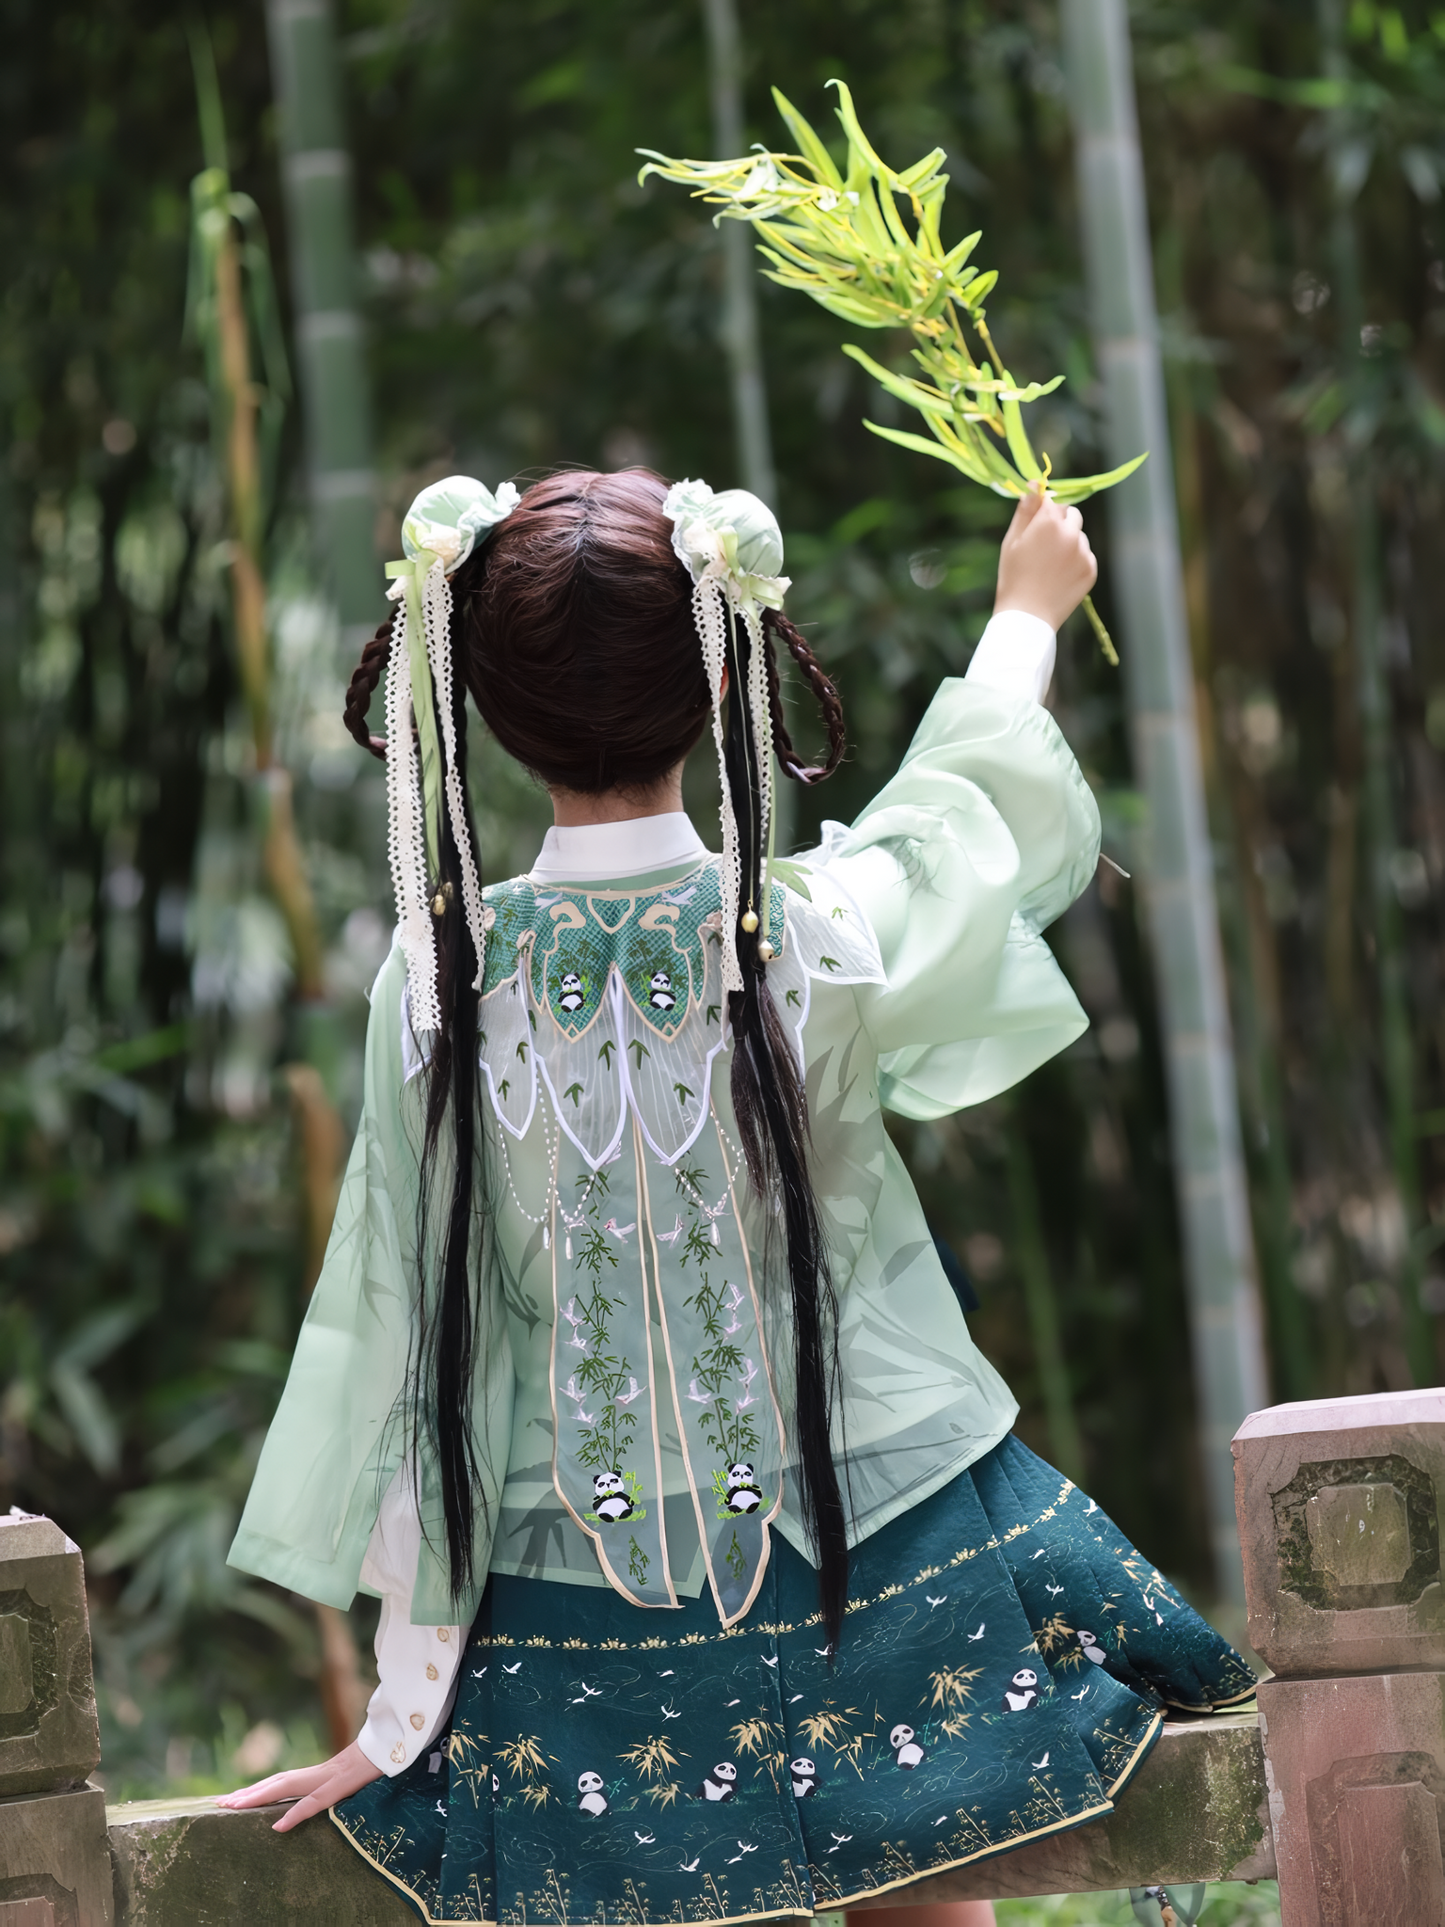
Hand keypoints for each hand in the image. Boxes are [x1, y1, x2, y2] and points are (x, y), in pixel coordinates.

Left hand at [215, 1739, 381, 1832]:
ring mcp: (327, 1778)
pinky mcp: (341, 1786)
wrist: (395, 1746)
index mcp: (317, 1773)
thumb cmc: (374, 1761)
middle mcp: (316, 1774)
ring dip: (258, 1798)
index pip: (279, 1782)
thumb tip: (317, 1792)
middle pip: (275, 1783)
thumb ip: (330, 1783)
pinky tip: (277, 1827)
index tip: (230, 1798)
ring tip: (233, 1807)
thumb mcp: (349, 1777)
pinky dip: (295, 1814)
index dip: (255, 1790)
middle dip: (247, 1794)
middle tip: (219, 1803)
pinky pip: (314, 1803)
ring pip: (286, 1788)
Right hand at [993, 483, 1097, 631]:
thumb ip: (1025, 510)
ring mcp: (1084, 552)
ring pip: (1079, 535)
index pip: (1052, 501)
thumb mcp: (1011, 541)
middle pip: (1072, 514)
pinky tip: (1059, 576)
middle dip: (1060, 523)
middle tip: (1043, 545)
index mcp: (1049, 522)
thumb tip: (1035, 483)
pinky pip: (1085, 555)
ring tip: (1049, 566)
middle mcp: (1071, 533)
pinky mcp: (1091, 569)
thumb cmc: (1013, 577)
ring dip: (1068, 542)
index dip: (1042, 511)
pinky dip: (1075, 561)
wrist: (1027, 617)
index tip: (1034, 526)